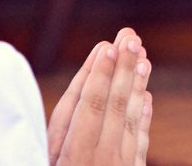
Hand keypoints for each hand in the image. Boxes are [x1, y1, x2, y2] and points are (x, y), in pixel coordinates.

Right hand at [48, 28, 151, 165]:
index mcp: (75, 155)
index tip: (107, 46)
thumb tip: (85, 82)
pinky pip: (140, 144)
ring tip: (143, 57)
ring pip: (131, 120)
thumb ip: (61, 125)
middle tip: (131, 37)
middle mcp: (102, 159)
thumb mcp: (46, 158)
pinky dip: (142, 118)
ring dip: (137, 86)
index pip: (90, 106)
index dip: (100, 75)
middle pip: (115, 106)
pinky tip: (145, 97)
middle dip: (123, 68)